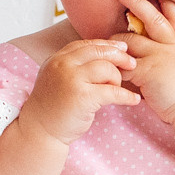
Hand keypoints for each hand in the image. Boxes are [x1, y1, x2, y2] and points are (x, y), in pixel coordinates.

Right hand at [16, 35, 136, 146]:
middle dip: (120, 56)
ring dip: (118, 79)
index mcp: (57, 59)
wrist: (40, 131)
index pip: (87, 44)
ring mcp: (72, 80)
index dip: (107, 45)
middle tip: (132, 64)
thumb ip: (73, 66)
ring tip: (118, 89)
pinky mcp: (82, 97)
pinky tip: (134, 100)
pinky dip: (126, 96)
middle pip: (99, 52)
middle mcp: (63, 65)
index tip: (122, 49)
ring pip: (107, 69)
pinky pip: (112, 92)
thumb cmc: (53, 107)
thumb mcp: (58, 79)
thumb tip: (103, 54)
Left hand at [114, 0, 174, 121]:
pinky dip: (115, 66)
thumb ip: (172, 50)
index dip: (162, 2)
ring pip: (131, 39)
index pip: (173, 13)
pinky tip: (108, 68)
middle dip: (134, 2)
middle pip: (151, 16)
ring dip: (116, 40)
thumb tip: (154, 43)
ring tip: (107, 42)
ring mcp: (159, 55)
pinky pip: (124, 64)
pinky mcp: (148, 71)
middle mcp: (171, 44)